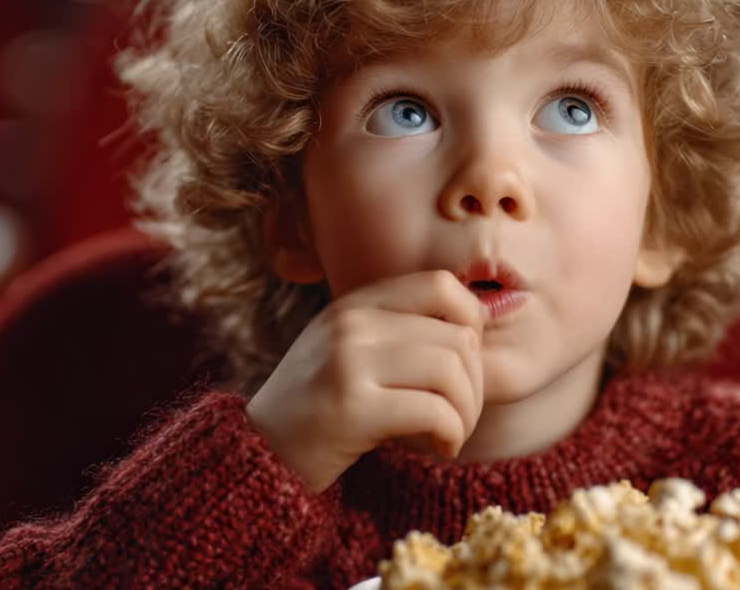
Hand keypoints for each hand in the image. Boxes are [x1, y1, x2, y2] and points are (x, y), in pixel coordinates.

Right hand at [245, 270, 486, 493]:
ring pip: (451, 371)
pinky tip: (440, 447)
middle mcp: (351, 324)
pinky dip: (452, 434)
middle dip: (475, 383)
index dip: (472, 321)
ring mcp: (348, 362)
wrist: (258, 454)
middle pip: (457, 336)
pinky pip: (435, 411)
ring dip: (467, 412)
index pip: (441, 284)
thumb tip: (481, 322)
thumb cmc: (321, 408)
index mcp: (355, 304)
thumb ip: (400, 331)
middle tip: (461, 415)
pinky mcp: (351, 408)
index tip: (465, 363)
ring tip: (451, 433)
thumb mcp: (352, 352)